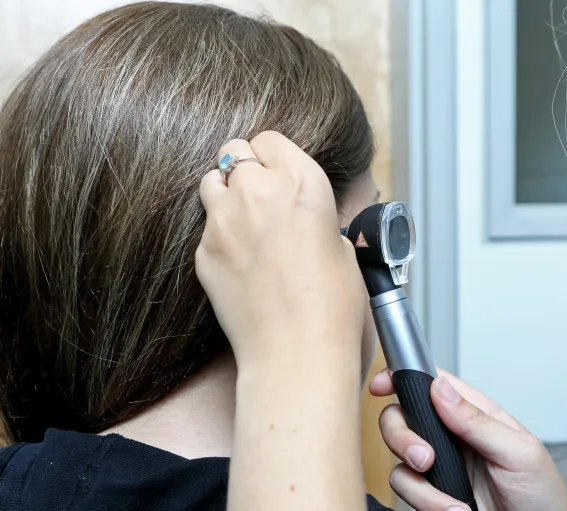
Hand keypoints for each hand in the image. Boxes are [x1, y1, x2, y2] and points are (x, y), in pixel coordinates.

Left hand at [195, 131, 365, 369]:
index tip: (280, 171)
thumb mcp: (342, 247)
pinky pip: (207, 228)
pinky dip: (220, 236)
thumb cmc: (331, 306)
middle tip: (261, 195)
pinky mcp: (203, 251)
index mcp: (302, 183)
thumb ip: (316, 217)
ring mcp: (223, 221)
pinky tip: (242, 262)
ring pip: (210, 182)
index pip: (269, 139)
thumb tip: (303, 217)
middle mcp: (257, 192)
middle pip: (233, 150)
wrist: (296, 351)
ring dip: (226, 193)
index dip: (275, 155)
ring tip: (246, 222)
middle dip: (246, 167)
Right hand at [370, 369, 566, 510]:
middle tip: (424, 458)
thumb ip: (478, 420)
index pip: (431, 383)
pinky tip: (454, 509)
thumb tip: (441, 389)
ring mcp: (440, 466)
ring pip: (399, 459)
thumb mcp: (519, 451)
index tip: (382, 384)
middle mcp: (451, 435)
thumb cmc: (542, 492)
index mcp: (474, 413)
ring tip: (452, 500)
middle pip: (401, 417)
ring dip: (420, 482)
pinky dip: (426, 503)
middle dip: (401, 436)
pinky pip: (406, 490)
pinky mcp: (432, 495)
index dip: (402, 377)